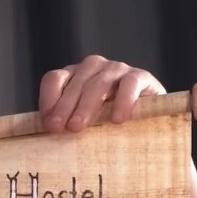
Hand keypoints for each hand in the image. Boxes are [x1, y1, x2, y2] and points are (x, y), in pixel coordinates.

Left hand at [39, 54, 165, 131]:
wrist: (149, 118)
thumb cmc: (108, 121)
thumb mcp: (84, 120)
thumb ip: (66, 120)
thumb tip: (47, 130)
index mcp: (74, 75)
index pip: (54, 79)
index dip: (48, 99)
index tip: (47, 123)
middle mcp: (94, 67)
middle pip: (75, 83)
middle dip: (65, 107)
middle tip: (59, 128)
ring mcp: (117, 69)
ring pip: (98, 84)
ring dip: (86, 106)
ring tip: (78, 127)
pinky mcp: (141, 76)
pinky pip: (129, 84)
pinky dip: (123, 101)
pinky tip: (117, 119)